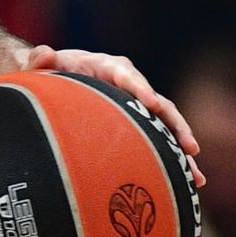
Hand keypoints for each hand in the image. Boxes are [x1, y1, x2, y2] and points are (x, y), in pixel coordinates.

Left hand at [22, 46, 205, 188]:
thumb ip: (39, 60)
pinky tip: (188, 182)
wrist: (56, 78)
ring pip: (165, 125)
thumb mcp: (41, 64)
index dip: (140, 88)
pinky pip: (160, 137)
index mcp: (108, 66)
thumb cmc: (49, 72)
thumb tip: (46, 54)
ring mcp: (137, 103)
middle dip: (175, 125)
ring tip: (196, 177)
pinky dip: (173, 157)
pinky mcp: (139, 120)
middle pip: (158, 103)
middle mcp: (130, 83)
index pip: (126, 75)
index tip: (151, 103)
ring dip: (182, 149)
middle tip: (190, 148)